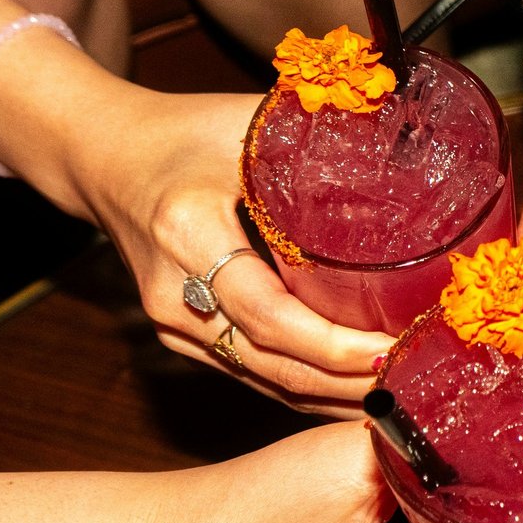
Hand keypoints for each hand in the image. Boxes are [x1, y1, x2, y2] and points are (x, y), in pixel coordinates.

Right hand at [66, 89, 394, 415]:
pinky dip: (308, 387)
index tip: (395, 348)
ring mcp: (173, 322)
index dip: (335, 346)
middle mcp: (175, 292)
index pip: (270, 314)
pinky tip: (357, 393)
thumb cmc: (183, 131)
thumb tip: (419, 148)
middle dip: (349, 385)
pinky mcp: (181, 336)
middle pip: (272, 364)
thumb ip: (326, 139)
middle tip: (420, 383)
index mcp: (189, 232)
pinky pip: (253, 373)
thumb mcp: (250, 124)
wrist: (102, 154)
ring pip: (266, 380)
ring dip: (335, 397)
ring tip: (403, 395)